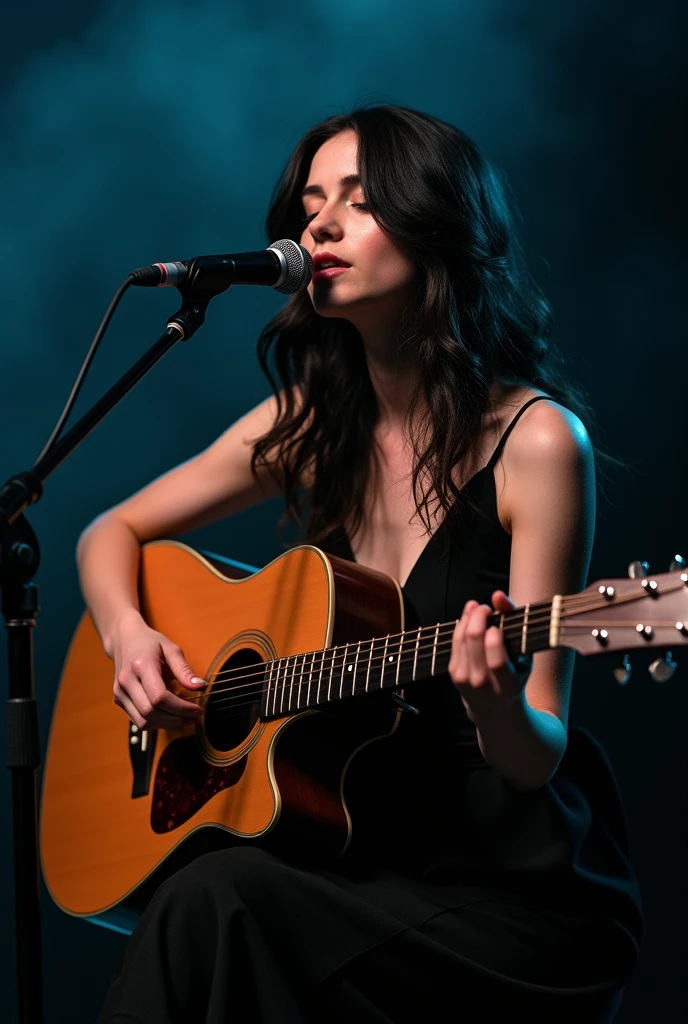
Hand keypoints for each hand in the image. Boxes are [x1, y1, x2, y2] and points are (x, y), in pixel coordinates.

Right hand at [111, 611, 205, 730]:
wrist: (125, 640)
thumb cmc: (150, 643)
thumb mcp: (171, 649)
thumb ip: (185, 670)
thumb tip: (201, 687)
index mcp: (140, 665)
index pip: (160, 697)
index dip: (181, 708)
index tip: (198, 709)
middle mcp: (126, 681)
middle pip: (151, 712)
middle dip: (176, 719)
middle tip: (194, 717)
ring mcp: (120, 692)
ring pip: (143, 721)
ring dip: (167, 724)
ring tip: (185, 719)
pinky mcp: (119, 700)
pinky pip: (138, 720)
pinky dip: (156, 723)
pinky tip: (170, 716)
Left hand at [448, 591, 531, 720]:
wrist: (495, 710)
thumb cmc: (515, 677)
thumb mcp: (524, 657)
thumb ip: (514, 622)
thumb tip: (498, 595)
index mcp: (506, 685)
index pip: (496, 661)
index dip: (494, 637)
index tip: (498, 625)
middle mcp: (482, 684)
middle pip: (474, 641)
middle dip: (479, 616)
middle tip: (487, 608)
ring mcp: (464, 679)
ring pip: (461, 638)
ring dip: (469, 616)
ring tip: (479, 608)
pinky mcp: (453, 673)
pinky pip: (455, 641)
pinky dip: (462, 625)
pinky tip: (470, 618)